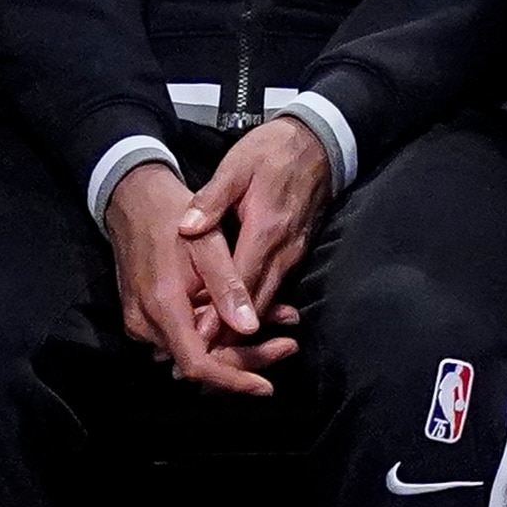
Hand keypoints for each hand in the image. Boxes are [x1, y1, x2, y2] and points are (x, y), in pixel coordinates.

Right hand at [104, 159, 290, 393]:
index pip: (198, 365)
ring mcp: (142, 323)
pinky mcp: (145, 316)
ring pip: (195, 351)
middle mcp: (146, 323)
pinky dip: (218, 331)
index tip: (267, 387)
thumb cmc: (173, 218)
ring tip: (281, 322)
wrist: (134, 200)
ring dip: (237, 345)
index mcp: (162, 308)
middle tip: (289, 344)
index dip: (233, 380)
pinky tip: (251, 315)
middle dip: (247, 360)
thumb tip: (250, 327)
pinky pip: (184, 336)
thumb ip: (227, 286)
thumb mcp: (208, 244)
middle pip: (201, 363)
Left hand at [177, 114, 331, 341]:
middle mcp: (284, 251)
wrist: (320, 142)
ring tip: (212, 355)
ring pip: (269, 304)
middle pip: (258, 307)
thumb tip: (185, 227)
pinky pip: (275, 291)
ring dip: (243, 332)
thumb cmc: (274, 152)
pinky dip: (255, 313)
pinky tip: (235, 327)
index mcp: (266, 231)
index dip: (220, 317)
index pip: (241, 285)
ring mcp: (294, 254)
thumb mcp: (236, 167)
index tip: (196, 341)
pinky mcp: (296, 253)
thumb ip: (211, 200)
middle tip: (199, 364)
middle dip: (231, 339)